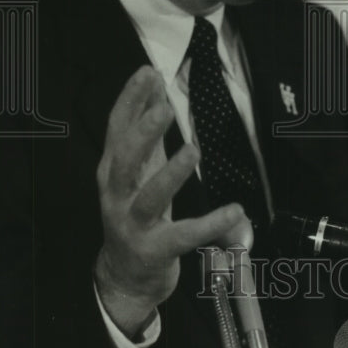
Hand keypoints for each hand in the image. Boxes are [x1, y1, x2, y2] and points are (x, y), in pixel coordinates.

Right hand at [94, 65, 246, 336]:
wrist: (124, 275)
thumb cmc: (135, 210)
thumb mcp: (138, 168)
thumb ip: (145, 129)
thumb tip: (153, 86)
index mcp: (113, 169)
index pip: (117, 128)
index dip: (130, 100)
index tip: (147, 72)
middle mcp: (117, 194)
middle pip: (124, 160)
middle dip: (143, 133)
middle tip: (164, 108)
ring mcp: (133, 224)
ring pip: (150, 198)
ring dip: (171, 174)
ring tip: (193, 149)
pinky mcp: (154, 250)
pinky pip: (184, 235)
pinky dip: (210, 224)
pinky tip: (235, 210)